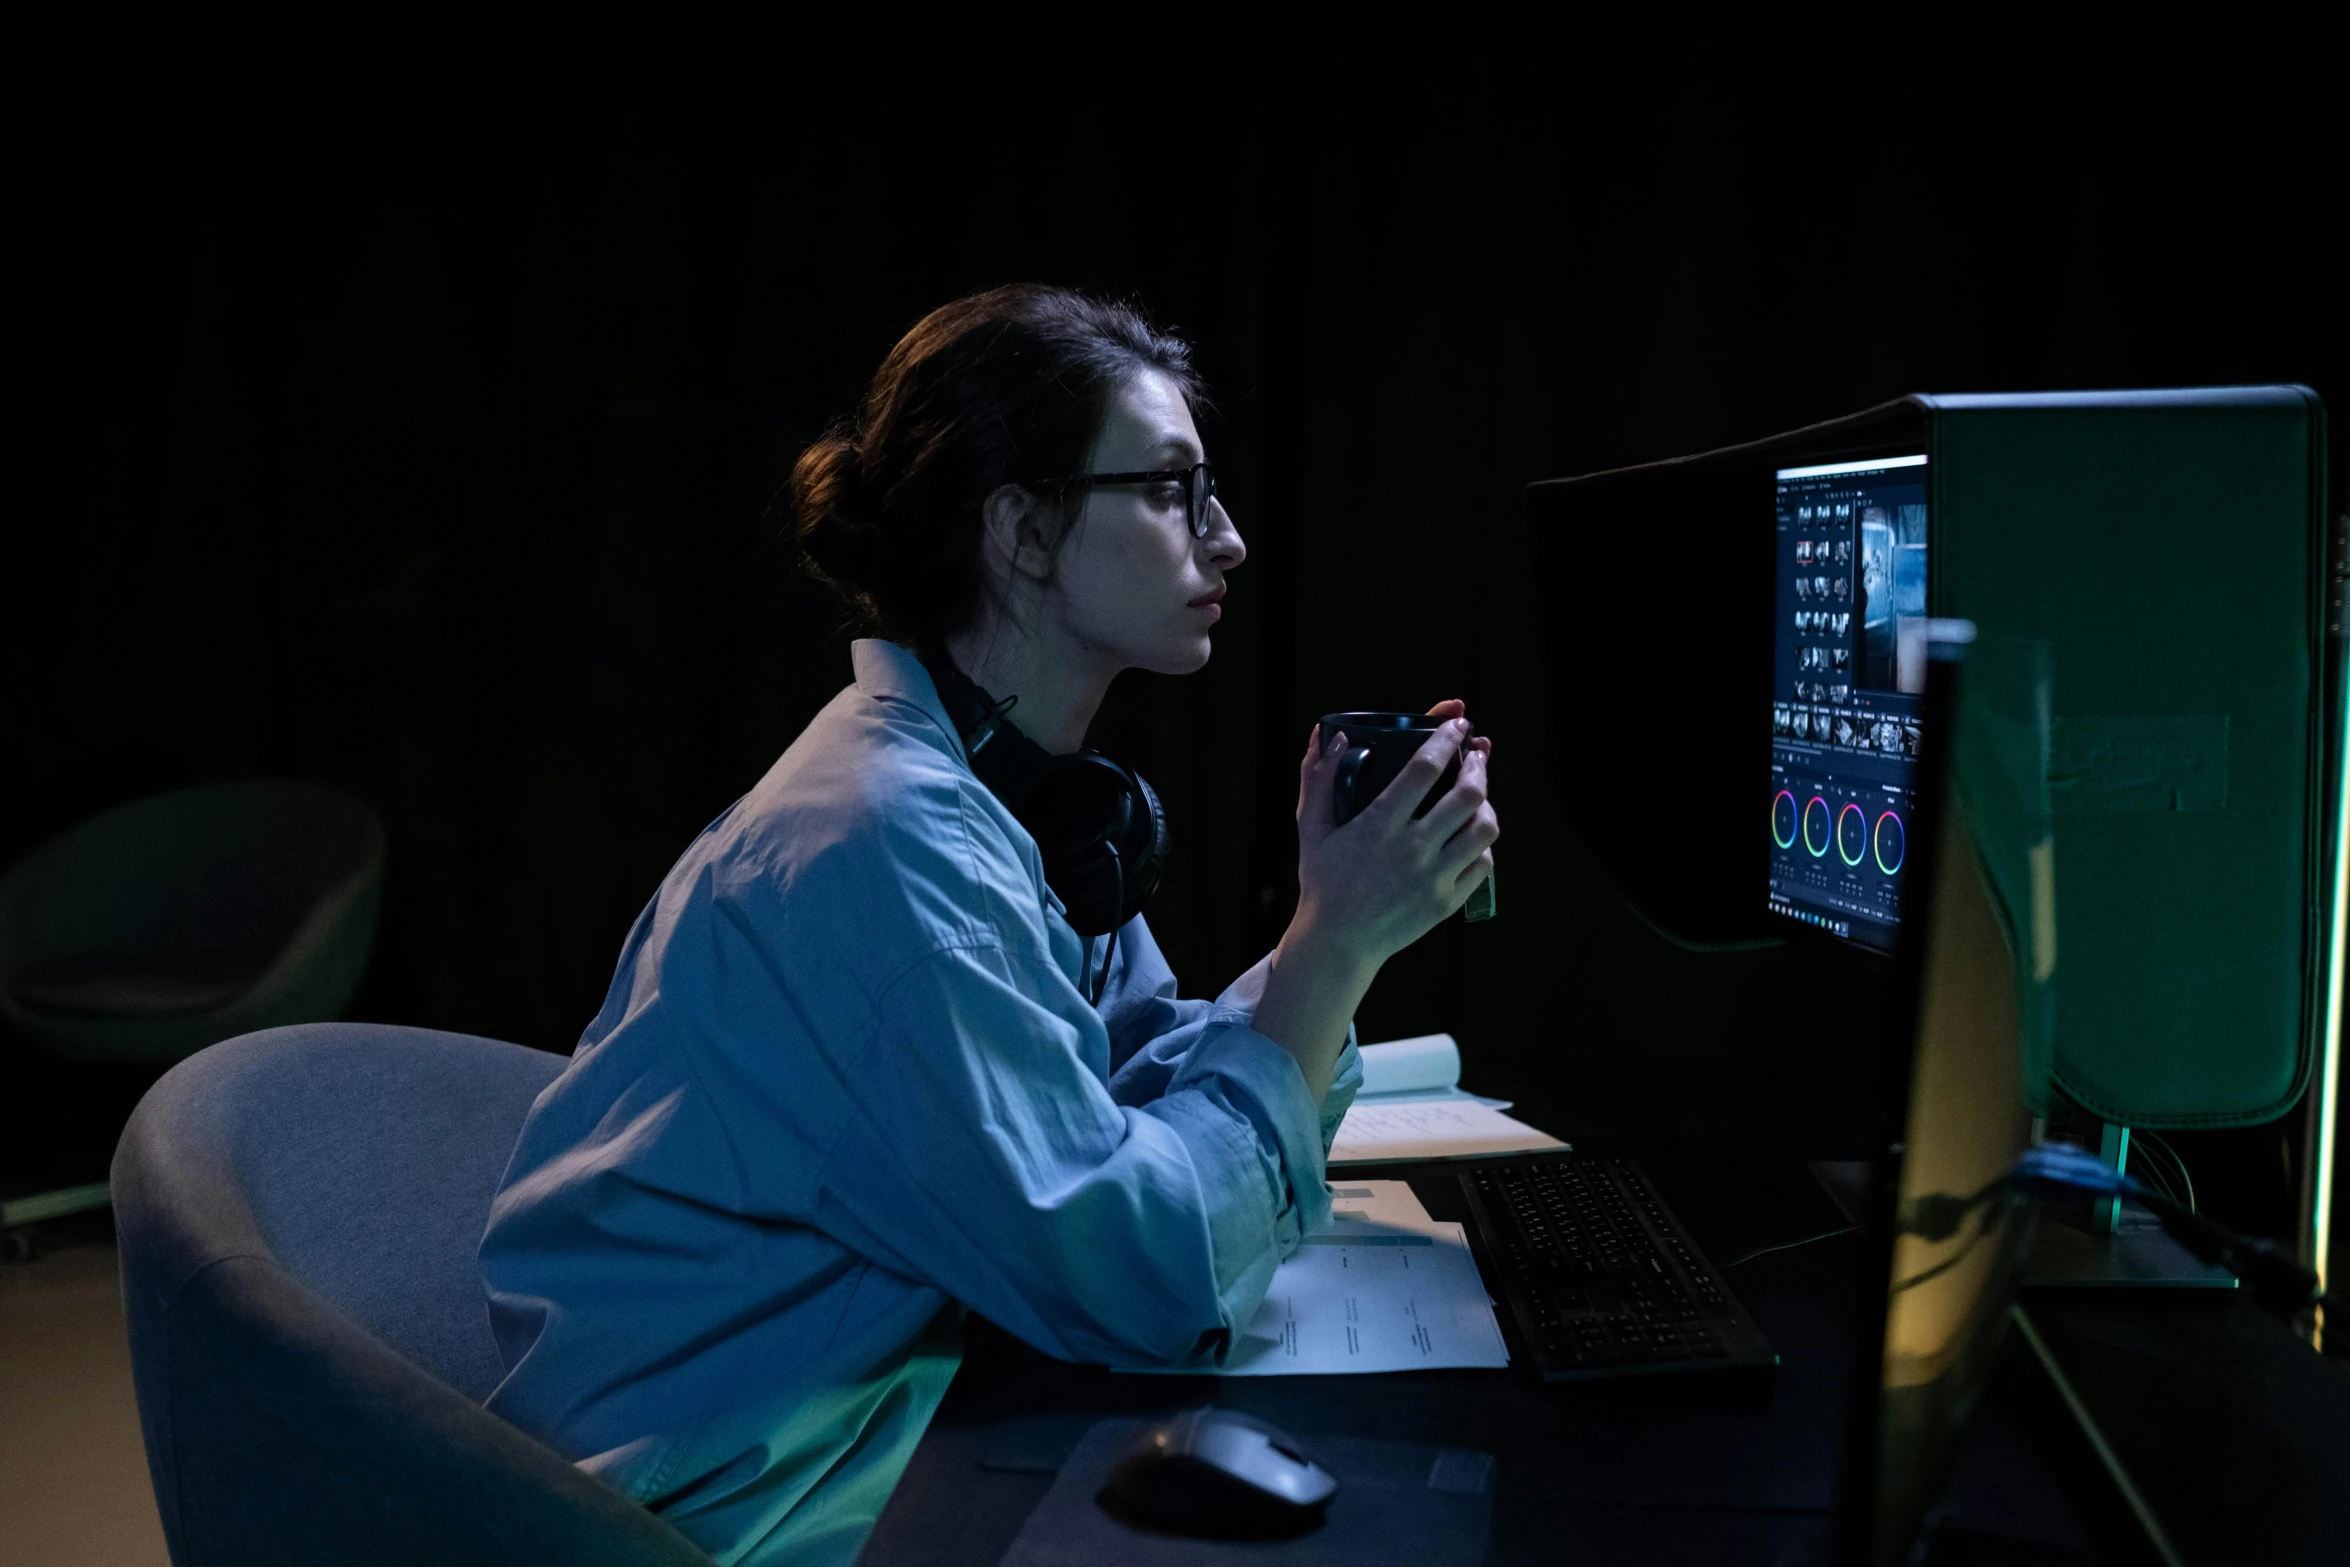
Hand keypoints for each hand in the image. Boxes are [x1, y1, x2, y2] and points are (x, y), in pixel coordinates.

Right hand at [1292, 700, 1498, 966]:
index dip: (1445, 739)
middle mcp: (1412, 850)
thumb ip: (1318, 778)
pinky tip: (1471, 835)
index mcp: (1379, 826)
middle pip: (1467, 796)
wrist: (1338, 942)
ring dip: (1487, 805)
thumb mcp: (1311, 828)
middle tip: (1476, 754)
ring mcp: (1433, 878)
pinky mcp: (1447, 902)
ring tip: (1478, 795)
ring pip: (1484, 830)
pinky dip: (1483, 845)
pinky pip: (1483, 865)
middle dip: (1478, 766)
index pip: (1423, 769)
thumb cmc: (1323, 882)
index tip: (1457, 723)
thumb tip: (1328, 736)